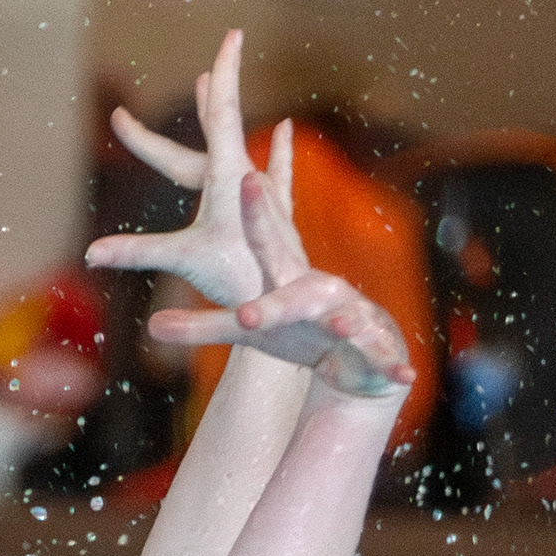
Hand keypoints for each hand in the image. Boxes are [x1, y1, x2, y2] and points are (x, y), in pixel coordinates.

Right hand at [85, 30, 286, 312]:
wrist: (290, 299)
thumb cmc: (238, 276)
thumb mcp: (183, 259)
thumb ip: (136, 251)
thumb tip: (90, 254)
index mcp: (228, 173)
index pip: (224, 111)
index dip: (224, 72)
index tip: (231, 36)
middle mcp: (248, 174)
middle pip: (220, 125)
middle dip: (209, 93)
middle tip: (200, 66)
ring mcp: (262, 192)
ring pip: (237, 143)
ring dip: (222, 113)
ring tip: (210, 86)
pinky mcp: (272, 211)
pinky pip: (274, 169)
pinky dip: (278, 147)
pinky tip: (285, 129)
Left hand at [147, 167, 412, 397]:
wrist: (359, 352)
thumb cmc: (297, 331)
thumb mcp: (247, 331)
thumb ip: (202, 326)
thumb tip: (150, 326)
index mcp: (285, 279)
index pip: (265, 241)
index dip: (256, 211)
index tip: (248, 176)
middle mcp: (318, 292)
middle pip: (297, 284)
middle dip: (283, 282)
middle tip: (257, 285)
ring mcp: (348, 317)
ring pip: (345, 318)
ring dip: (345, 321)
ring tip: (342, 323)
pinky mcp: (372, 348)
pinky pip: (382, 358)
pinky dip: (391, 368)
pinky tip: (404, 379)